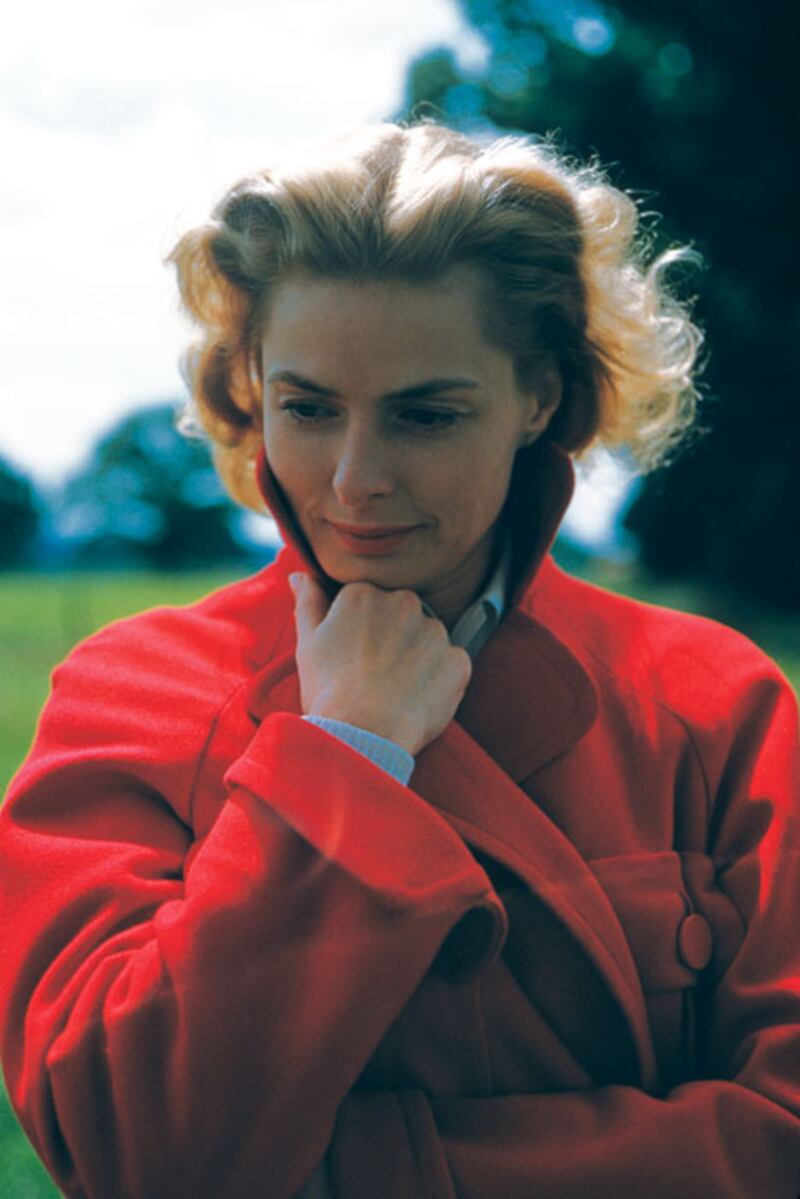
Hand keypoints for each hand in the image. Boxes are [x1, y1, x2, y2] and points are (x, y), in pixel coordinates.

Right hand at [289, 573, 471, 755]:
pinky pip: (452, 665)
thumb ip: (309, 602)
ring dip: (419, 658)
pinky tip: (418, 699)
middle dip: (394, 639)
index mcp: (364, 594)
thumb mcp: (307, 643)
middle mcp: (404, 602)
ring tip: (397, 690)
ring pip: (429, 640)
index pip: (369, 605)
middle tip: (376, 674)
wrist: (362, 733)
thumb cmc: (328, 690)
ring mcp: (435, 631)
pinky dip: (440, 680)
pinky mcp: (458, 660)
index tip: (355, 657)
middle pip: (403, 616)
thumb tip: (300, 575)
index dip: (363, 634)